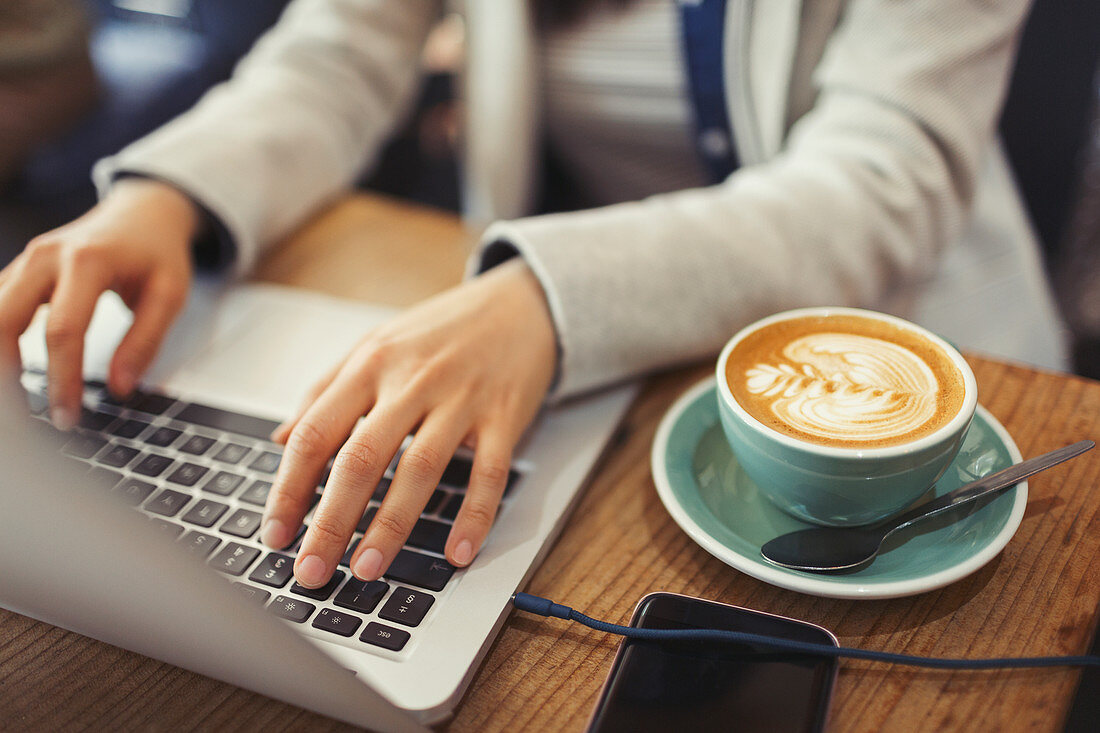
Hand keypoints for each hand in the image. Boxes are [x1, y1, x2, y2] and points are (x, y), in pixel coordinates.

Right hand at [0, 179, 198, 427]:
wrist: (143, 213)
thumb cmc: (158, 254)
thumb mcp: (170, 294)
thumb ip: (145, 341)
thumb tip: (119, 388)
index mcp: (87, 262)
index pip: (62, 330)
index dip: (60, 379)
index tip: (66, 416)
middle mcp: (46, 257)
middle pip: (2, 321)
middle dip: (5, 373)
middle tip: (23, 420)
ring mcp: (26, 262)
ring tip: (16, 404)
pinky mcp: (19, 272)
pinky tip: (9, 374)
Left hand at [262, 259, 556, 586]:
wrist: (520, 303)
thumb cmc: (441, 330)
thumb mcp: (375, 345)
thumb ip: (326, 391)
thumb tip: (282, 441)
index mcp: (370, 364)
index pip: (317, 433)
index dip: (290, 488)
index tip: (276, 534)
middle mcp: (412, 381)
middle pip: (361, 458)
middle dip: (331, 522)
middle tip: (311, 571)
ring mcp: (461, 399)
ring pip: (420, 469)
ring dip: (390, 527)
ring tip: (366, 570)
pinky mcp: (504, 417)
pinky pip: (488, 474)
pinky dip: (474, 517)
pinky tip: (458, 554)